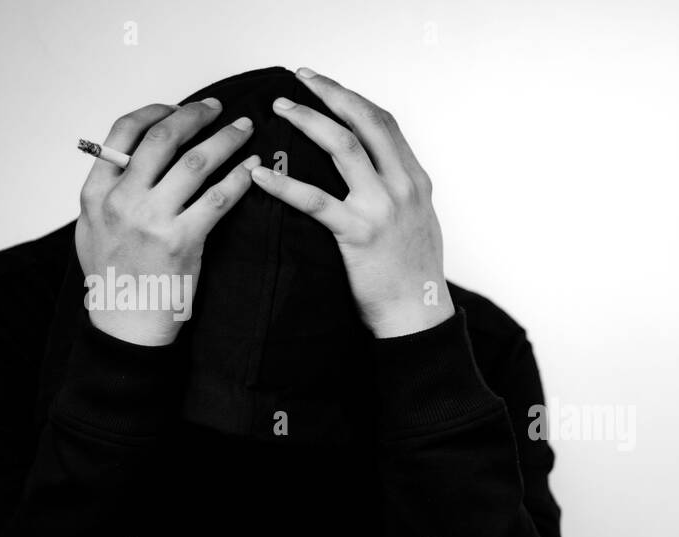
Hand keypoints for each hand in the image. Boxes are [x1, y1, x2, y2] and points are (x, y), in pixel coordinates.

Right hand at [76, 99, 258, 346]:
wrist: (126, 324)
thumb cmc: (114, 277)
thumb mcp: (91, 227)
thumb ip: (108, 190)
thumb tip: (131, 158)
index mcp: (96, 191)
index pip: (123, 132)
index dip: (155, 111)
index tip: (179, 107)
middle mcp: (121, 200)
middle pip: (162, 139)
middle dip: (194, 116)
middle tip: (218, 108)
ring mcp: (152, 220)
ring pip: (194, 163)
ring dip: (224, 140)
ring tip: (244, 129)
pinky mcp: (182, 241)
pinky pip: (217, 199)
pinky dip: (238, 179)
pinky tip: (252, 169)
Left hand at [249, 68, 454, 338]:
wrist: (418, 315)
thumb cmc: (413, 274)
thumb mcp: (418, 221)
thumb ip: (399, 191)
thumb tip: (374, 171)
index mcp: (415, 180)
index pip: (383, 122)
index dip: (351, 97)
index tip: (323, 84)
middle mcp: (402, 186)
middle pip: (365, 121)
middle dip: (330, 93)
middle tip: (298, 79)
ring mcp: (382, 208)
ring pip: (343, 146)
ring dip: (308, 121)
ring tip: (281, 109)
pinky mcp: (359, 234)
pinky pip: (316, 201)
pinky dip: (284, 184)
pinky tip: (259, 174)